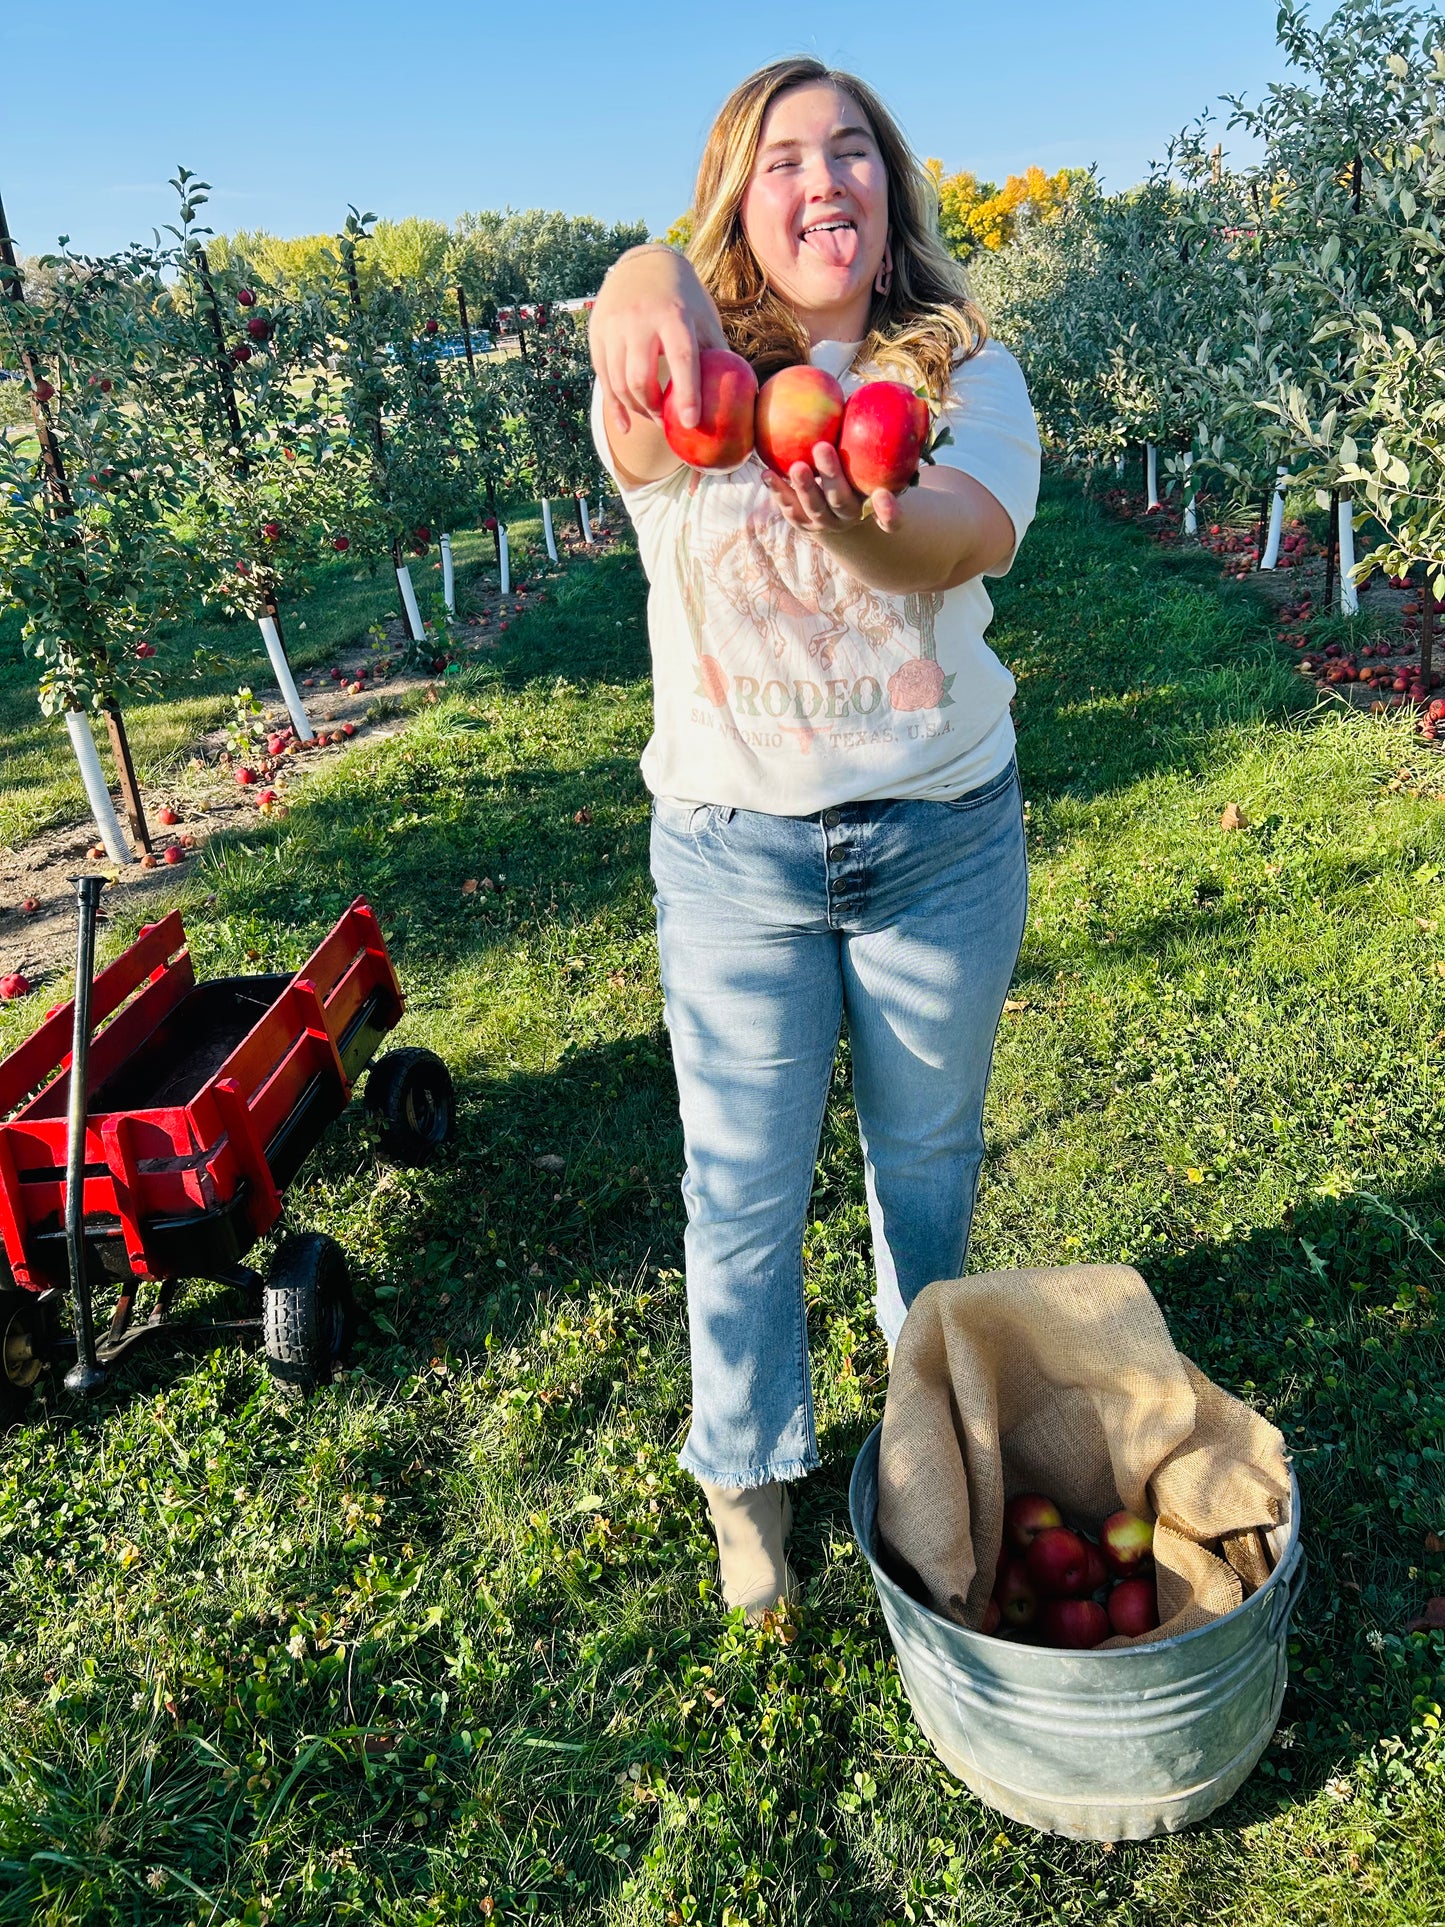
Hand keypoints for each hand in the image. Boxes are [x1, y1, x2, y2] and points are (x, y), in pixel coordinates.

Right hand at [588, 247, 727, 438]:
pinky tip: (626, 427)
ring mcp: (613, 327)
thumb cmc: (683, 299)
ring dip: (638, 409)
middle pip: (641, 378)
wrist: (643, 263)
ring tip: (654, 416)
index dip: (687, 393)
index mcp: (673, 314)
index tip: (692, 423)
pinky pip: (603, 380)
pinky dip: (615, 408)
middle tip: (668, 422)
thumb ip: (716, 353)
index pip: (681, 358)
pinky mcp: (597, 335)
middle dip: (654, 408)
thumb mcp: (704, 318)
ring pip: (620, 383)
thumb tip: (741, 396)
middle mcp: (639, 320)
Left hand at [761, 439, 901, 534]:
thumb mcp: (864, 454)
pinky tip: (767, 474)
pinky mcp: (803, 523)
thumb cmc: (851, 465)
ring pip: (815, 508)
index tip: (882, 495)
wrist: (831, 505)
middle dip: (832, 475)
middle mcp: (850, 516)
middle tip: (822, 447)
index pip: (890, 518)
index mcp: (872, 503)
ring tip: (795, 466)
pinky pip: (791, 509)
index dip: (889, 511)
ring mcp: (825, 523)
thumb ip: (863, 432)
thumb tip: (859, 391)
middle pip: (842, 500)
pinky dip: (779, 492)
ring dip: (804, 487)